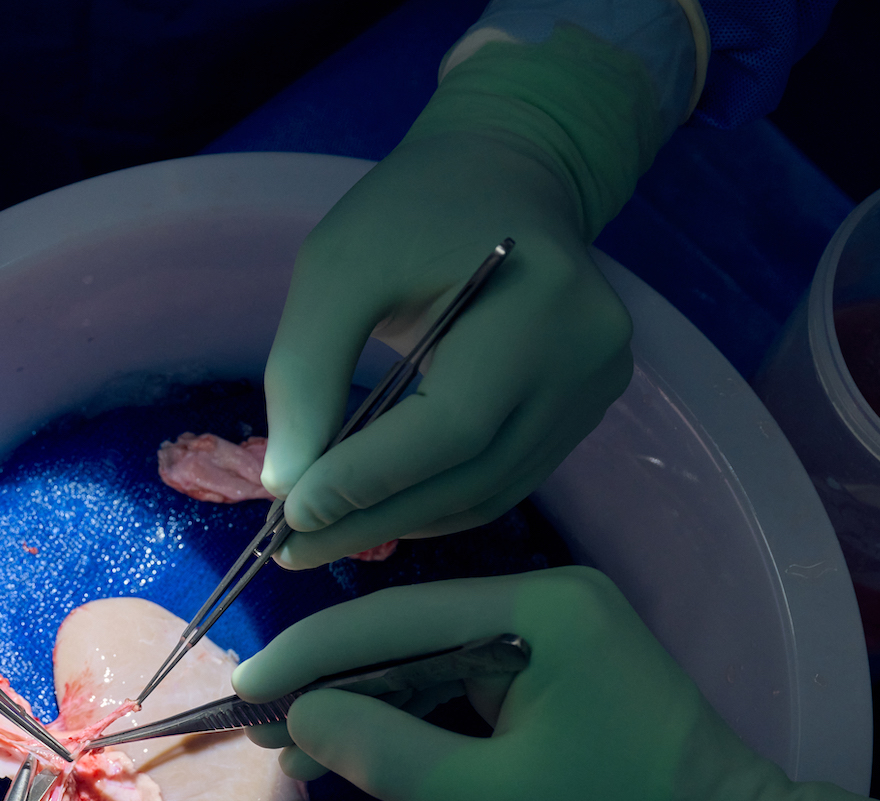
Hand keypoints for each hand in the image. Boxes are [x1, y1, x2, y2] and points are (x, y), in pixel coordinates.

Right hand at [232, 569, 879, 800]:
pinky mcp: (564, 662)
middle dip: (332, 675)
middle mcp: (548, 596)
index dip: (311, 656)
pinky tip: (361, 739)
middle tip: (256, 718)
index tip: (243, 689)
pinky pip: (466, 673)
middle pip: (410, 626)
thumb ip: (386, 754)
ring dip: (368, 696)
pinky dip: (413, 707)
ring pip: (432, 651)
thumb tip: (302, 716)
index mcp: (540, 609)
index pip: (394, 618)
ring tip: (293, 739)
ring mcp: (559, 626)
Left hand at [261, 28, 668, 566]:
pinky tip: (374, 507)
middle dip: (372, 519)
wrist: (506, 173)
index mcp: (539, 306)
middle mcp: (586, 359)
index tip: (292, 512)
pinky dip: (433, 503)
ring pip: (488, 494)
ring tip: (319, 536)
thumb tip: (285, 486)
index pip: (452, 426)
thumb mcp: (338, 266)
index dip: (371, 480)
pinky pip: (501, 481)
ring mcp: (594, 391)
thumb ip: (306, 371)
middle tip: (290, 548)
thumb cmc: (414, 211)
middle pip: (472, 477)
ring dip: (399, 524)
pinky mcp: (583, 412)